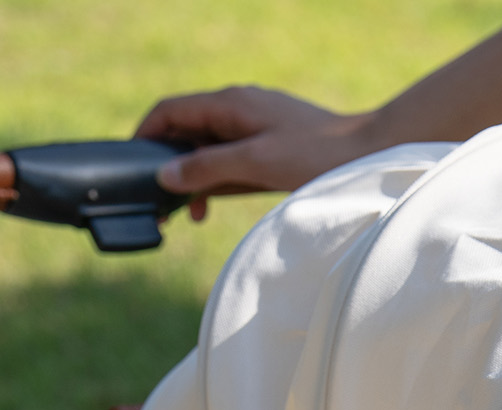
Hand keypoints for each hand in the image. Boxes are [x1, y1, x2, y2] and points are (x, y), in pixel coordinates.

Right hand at [135, 86, 385, 218]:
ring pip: (207, 148)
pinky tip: (215, 204)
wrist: (369, 154)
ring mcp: (255, 124)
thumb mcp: (256, 163)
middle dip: (168, 165)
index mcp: (230, 104)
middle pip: (185, 131)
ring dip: (194, 178)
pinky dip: (217, 179)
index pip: (169, 111)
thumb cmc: (317, 154)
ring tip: (190, 214)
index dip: (145, 136)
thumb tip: (166, 175)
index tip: (132, 167)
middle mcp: (238, 108)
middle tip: (161, 204)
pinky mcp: (270, 143)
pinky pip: (230, 159)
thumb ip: (208, 168)